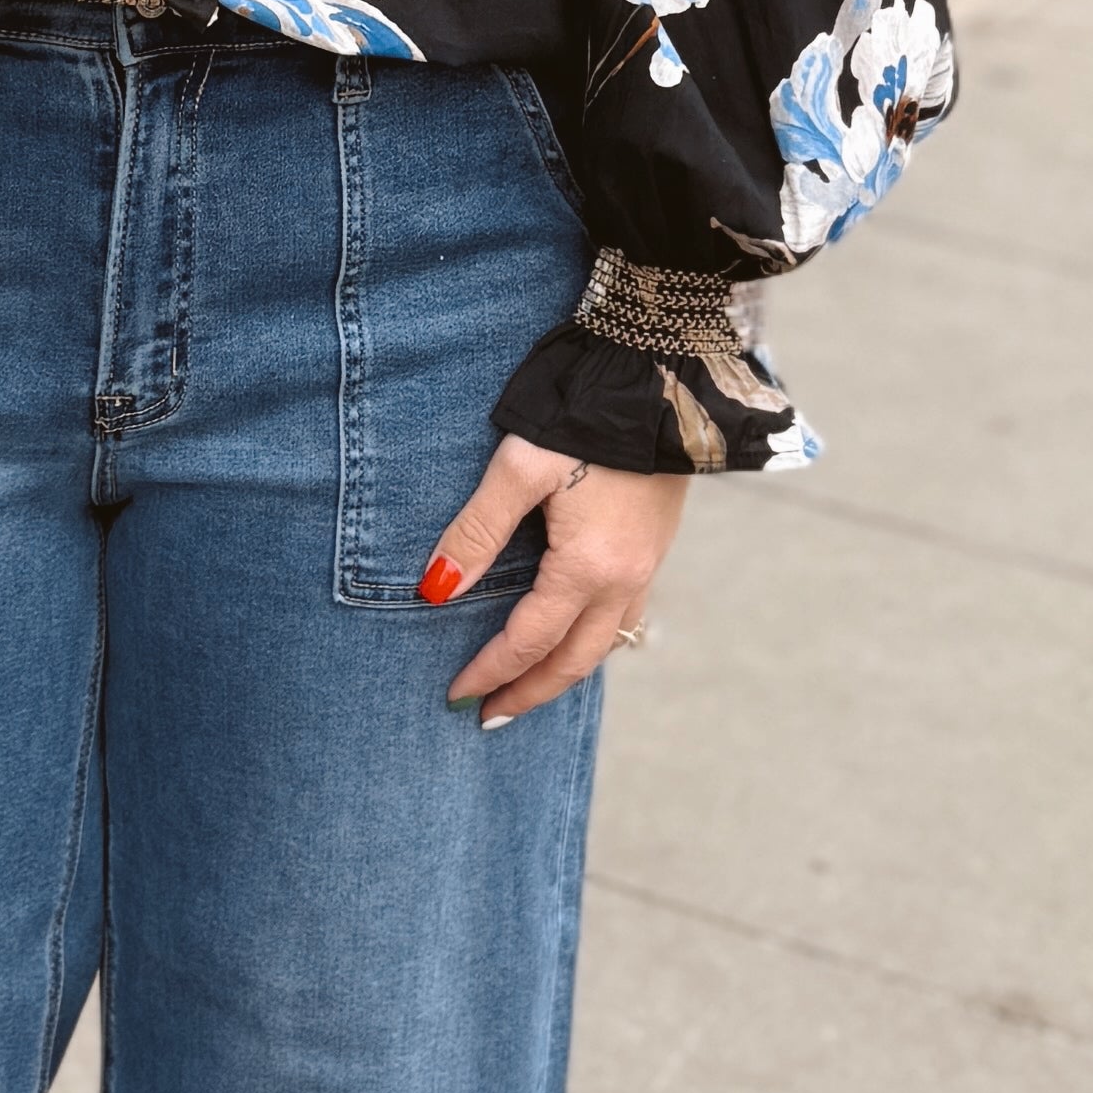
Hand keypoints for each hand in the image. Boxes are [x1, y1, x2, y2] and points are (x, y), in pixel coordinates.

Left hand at [421, 437, 687, 725]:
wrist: (655, 374)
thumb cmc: (580, 415)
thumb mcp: (516, 469)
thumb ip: (476, 533)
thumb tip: (436, 591)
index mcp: (588, 566)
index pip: (529, 640)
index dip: (491, 671)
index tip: (457, 695)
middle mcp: (625, 578)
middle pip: (573, 661)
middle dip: (529, 693)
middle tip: (488, 717)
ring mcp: (647, 566)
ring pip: (605, 644)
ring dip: (563, 674)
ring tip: (526, 690)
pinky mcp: (656, 548)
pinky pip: (625, 616)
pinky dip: (592, 642)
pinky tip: (573, 640)